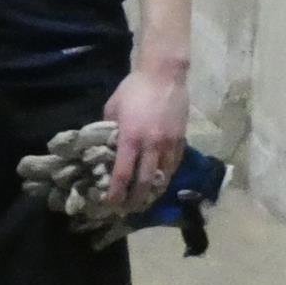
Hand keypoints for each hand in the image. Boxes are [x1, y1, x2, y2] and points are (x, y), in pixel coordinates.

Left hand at [102, 66, 187, 210]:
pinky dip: (166, 177)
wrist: (164, 74)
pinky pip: (174, 165)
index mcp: (130, 138)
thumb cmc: (133, 89)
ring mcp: (169, 144)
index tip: (111, 204)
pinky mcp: (181, 140)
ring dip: (153, 192)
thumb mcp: (112, 108)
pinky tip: (160, 183)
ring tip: (144, 201)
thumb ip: (108, 130)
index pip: (122, 174)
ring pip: (163, 177)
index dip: (116, 192)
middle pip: (145, 182)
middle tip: (128, 209)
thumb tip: (104, 147)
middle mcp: (151, 145)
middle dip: (136, 199)